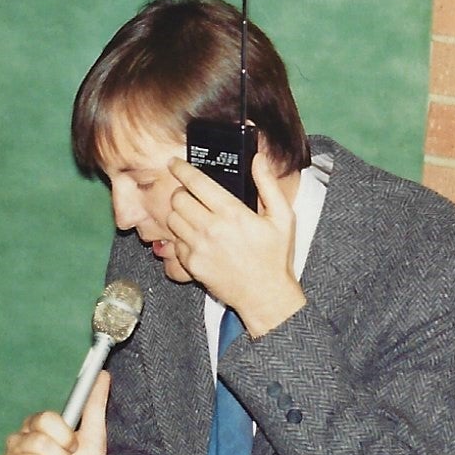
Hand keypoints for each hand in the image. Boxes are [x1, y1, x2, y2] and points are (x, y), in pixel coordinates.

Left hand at [165, 156, 306, 336]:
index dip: (181, 168)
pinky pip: (175, 243)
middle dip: (182, 192)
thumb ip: (268, 184)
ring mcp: (198, 248)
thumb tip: (258, 159)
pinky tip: (196, 238)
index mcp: (232, 213)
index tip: (175, 163)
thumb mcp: (282, 217)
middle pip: (178, 199)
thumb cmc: (275, 257)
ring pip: (172, 219)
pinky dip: (181, 237)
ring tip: (193, 215)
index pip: (196, 182)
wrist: (265, 295)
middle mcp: (211, 228)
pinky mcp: (191, 264)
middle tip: (191, 194)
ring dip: (179, 213)